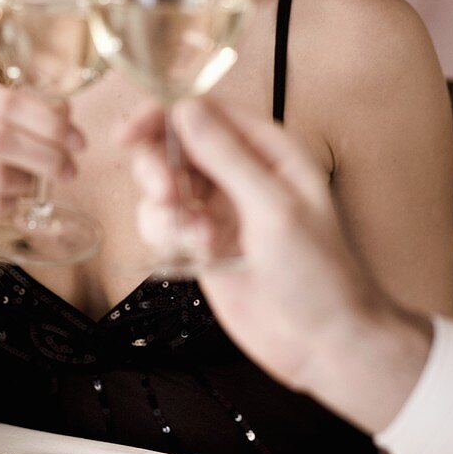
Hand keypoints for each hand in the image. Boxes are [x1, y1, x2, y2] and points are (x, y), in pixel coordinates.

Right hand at [0, 85, 84, 249]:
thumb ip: (27, 116)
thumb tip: (66, 111)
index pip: (5, 101)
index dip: (48, 120)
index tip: (78, 141)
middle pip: (0, 136)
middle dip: (46, 153)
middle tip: (70, 169)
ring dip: (28, 180)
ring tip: (35, 184)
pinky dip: (11, 202)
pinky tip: (12, 201)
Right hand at [121, 97, 388, 393]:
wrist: (322, 343)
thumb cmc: (319, 273)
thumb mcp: (274, 208)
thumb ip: (227, 157)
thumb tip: (186, 110)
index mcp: (266, 149)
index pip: (202, 111)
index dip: (160, 116)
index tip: (130, 135)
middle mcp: (238, 172)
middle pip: (172, 145)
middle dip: (158, 169)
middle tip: (167, 197)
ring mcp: (217, 208)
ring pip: (161, 187)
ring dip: (166, 213)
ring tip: (197, 241)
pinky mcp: (201, 244)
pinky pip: (162, 226)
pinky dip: (169, 240)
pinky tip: (200, 258)